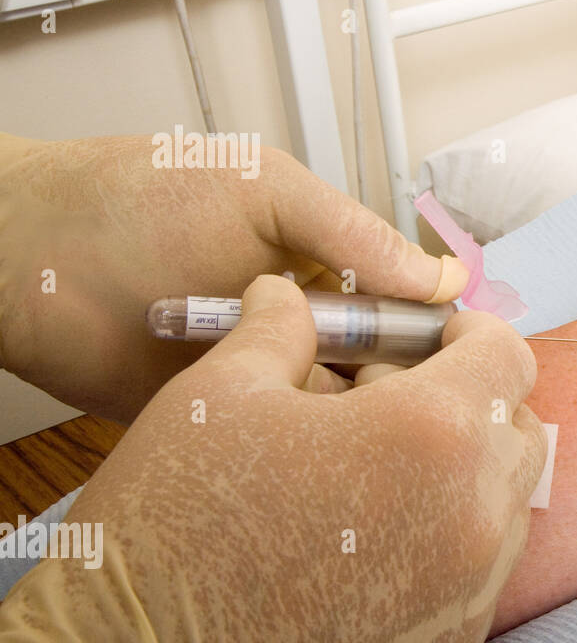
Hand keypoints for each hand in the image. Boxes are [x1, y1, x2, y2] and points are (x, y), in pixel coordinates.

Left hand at [0, 133, 467, 421]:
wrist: (23, 255)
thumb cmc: (133, 199)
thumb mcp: (262, 188)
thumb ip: (352, 230)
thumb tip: (443, 278)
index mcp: (321, 266)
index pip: (404, 309)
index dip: (436, 336)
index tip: (466, 360)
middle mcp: (301, 327)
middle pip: (381, 371)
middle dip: (402, 388)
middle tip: (412, 406)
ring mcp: (261, 378)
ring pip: (337, 416)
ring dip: (352, 422)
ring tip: (357, 426)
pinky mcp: (222, 425)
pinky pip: (276, 450)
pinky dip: (296, 454)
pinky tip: (310, 451)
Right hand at [0, 275, 545, 642]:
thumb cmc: (173, 530)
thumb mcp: (217, 398)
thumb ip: (277, 330)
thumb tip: (287, 294)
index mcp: (431, 435)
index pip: (506, 358)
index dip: (470, 333)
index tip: (432, 338)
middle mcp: (474, 516)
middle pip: (515, 430)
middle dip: (468, 402)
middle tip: (389, 404)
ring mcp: (470, 593)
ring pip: (504, 506)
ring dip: (463, 473)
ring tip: (374, 476)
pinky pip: (479, 576)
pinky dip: (448, 542)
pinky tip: (371, 544)